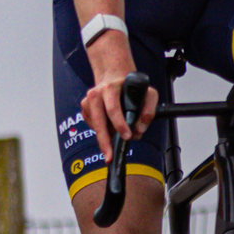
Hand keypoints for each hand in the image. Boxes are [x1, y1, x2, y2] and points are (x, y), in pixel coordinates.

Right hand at [79, 35, 151, 162]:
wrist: (113, 77)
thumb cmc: (131, 87)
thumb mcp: (148, 93)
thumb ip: (149, 110)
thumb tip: (139, 130)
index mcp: (109, 88)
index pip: (112, 109)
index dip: (119, 125)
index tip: (127, 136)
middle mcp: (94, 94)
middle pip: (99, 122)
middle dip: (105, 141)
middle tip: (109, 156)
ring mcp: (87, 102)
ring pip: (96, 127)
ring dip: (108, 136)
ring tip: (119, 133)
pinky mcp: (84, 109)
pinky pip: (94, 127)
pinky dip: (103, 131)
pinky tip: (110, 125)